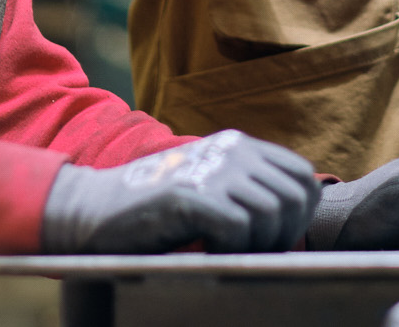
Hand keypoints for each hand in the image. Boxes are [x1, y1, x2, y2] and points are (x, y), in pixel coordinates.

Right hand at [39, 131, 320, 254]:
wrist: (95, 209)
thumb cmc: (156, 210)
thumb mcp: (211, 186)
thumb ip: (249, 191)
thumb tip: (297, 221)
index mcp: (241, 146)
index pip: (303, 176)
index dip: (299, 214)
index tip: (273, 238)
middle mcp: (232, 151)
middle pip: (295, 196)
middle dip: (282, 235)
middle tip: (250, 252)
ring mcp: (210, 170)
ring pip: (271, 213)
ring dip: (255, 244)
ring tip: (224, 250)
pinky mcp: (189, 194)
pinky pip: (237, 226)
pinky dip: (228, 248)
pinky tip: (204, 249)